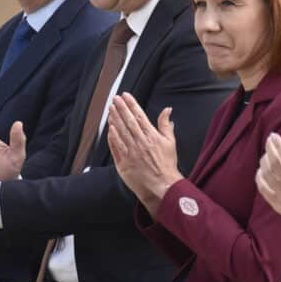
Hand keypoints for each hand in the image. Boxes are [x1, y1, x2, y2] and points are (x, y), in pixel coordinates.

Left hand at [107, 94, 181, 216]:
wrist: (162, 185)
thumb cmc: (167, 164)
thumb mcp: (170, 142)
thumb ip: (166, 125)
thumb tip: (167, 110)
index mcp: (151, 136)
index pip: (139, 116)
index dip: (131, 104)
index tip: (126, 96)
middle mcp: (140, 142)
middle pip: (128, 121)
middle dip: (121, 108)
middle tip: (115, 98)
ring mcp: (131, 152)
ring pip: (121, 132)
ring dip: (115, 119)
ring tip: (111, 109)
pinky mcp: (124, 162)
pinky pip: (116, 147)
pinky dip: (112, 137)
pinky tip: (110, 128)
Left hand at [256, 121, 280, 270]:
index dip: (279, 145)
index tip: (275, 136)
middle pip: (275, 164)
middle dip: (270, 149)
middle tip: (269, 139)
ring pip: (268, 175)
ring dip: (264, 161)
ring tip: (266, 152)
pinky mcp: (279, 207)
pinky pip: (264, 190)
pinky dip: (260, 178)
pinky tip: (261, 171)